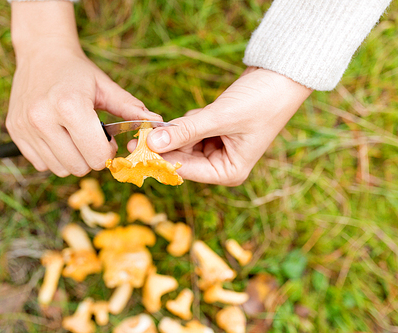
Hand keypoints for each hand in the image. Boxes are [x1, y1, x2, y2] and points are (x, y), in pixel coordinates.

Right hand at [7, 2, 160, 176]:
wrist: (41, 53)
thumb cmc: (78, 72)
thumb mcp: (106, 87)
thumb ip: (131, 109)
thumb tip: (156, 123)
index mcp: (69, 105)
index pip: (96, 156)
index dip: (107, 152)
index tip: (107, 140)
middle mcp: (42, 118)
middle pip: (78, 167)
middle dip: (91, 158)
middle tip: (92, 139)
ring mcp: (25, 127)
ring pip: (59, 169)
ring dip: (72, 159)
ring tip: (75, 138)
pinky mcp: (14, 132)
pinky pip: (41, 164)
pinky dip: (54, 157)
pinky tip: (58, 137)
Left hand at [131, 67, 311, 185]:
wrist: (282, 77)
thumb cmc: (261, 101)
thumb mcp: (220, 118)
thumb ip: (186, 131)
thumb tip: (153, 142)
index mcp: (229, 171)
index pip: (186, 170)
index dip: (160, 159)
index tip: (136, 150)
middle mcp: (223, 164)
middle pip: (183, 158)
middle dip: (163, 144)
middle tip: (138, 134)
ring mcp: (219, 149)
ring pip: (184, 142)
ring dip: (176, 130)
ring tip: (164, 121)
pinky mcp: (216, 132)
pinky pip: (192, 130)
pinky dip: (188, 121)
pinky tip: (200, 112)